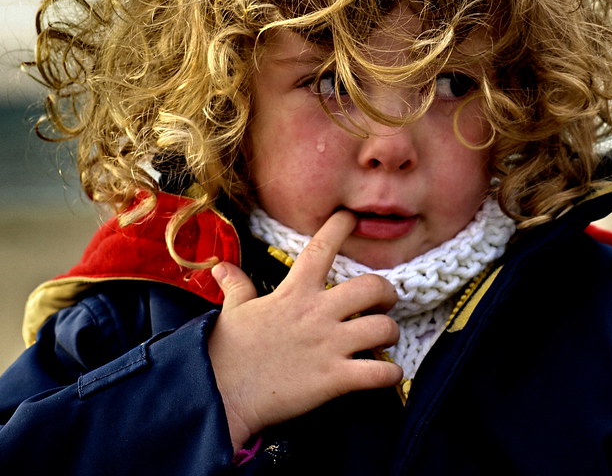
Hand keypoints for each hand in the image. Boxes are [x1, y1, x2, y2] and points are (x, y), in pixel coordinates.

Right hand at [208, 209, 401, 447]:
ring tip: (385, 340)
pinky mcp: (334, 378)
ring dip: (391, 333)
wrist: (220, 394)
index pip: (322, 247)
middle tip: (384, 302)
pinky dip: (392, 375)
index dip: (340, 226)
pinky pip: (380, 373)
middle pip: (372, 286)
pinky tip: (389, 375)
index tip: (352, 217)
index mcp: (294, 292)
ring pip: (384, 328)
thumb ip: (237, 286)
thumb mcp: (233, 311)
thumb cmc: (226, 351)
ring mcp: (329, 345)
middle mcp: (317, 313)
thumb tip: (222, 268)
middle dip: (387, 292)